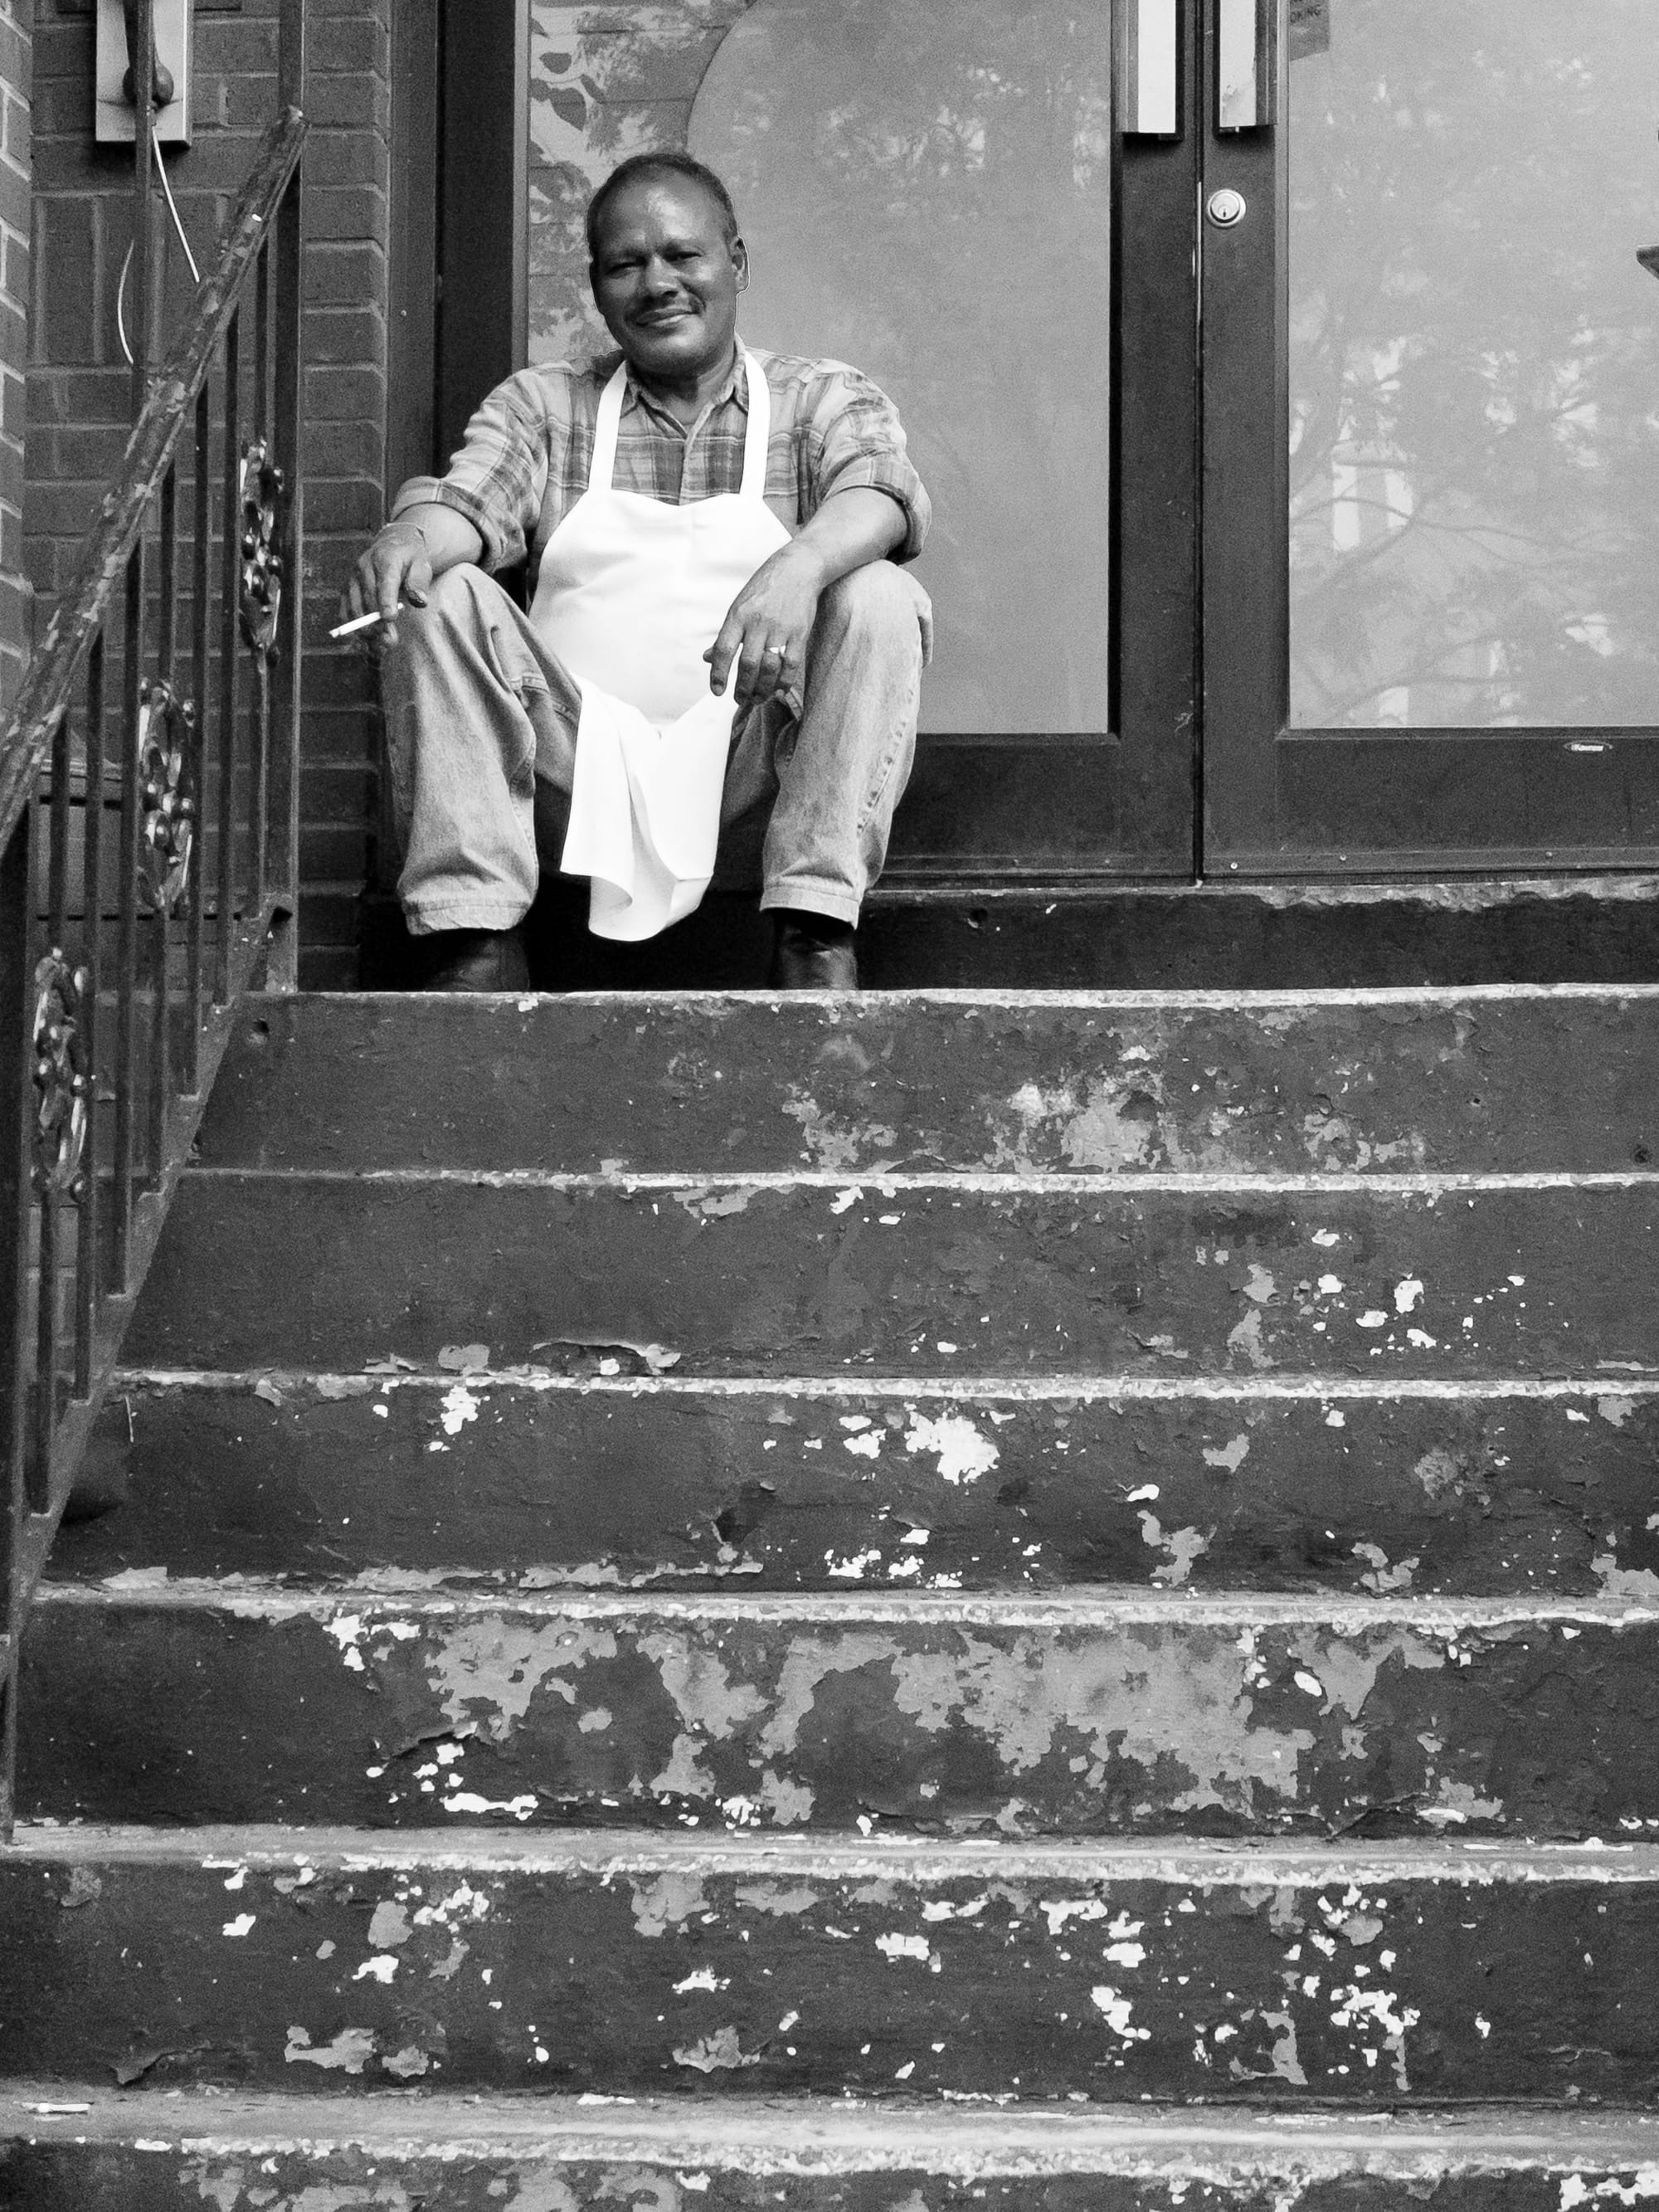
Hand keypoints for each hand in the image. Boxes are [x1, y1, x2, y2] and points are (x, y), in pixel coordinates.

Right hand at [341, 520, 432, 648]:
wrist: (392, 545)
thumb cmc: (410, 558)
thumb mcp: (421, 564)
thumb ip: (420, 582)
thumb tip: (420, 601)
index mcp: (385, 558)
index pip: (384, 581)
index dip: (385, 600)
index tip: (390, 618)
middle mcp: (364, 567)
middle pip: (368, 598)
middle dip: (378, 622)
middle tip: (390, 641)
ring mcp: (353, 579)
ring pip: (355, 608)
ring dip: (366, 630)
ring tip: (381, 647)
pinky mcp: (347, 590)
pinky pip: (346, 612)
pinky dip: (354, 629)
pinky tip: (367, 643)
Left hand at [704, 542, 825, 711]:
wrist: (798, 568)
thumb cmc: (764, 590)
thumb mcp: (739, 606)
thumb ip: (726, 635)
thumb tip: (707, 658)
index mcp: (738, 615)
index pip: (723, 650)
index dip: (718, 674)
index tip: (717, 692)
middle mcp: (758, 622)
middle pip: (748, 664)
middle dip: (743, 688)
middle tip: (740, 700)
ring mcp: (780, 628)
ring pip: (769, 668)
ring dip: (763, 688)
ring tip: (758, 698)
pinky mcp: (800, 632)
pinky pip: (791, 664)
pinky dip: (784, 681)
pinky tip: (778, 689)